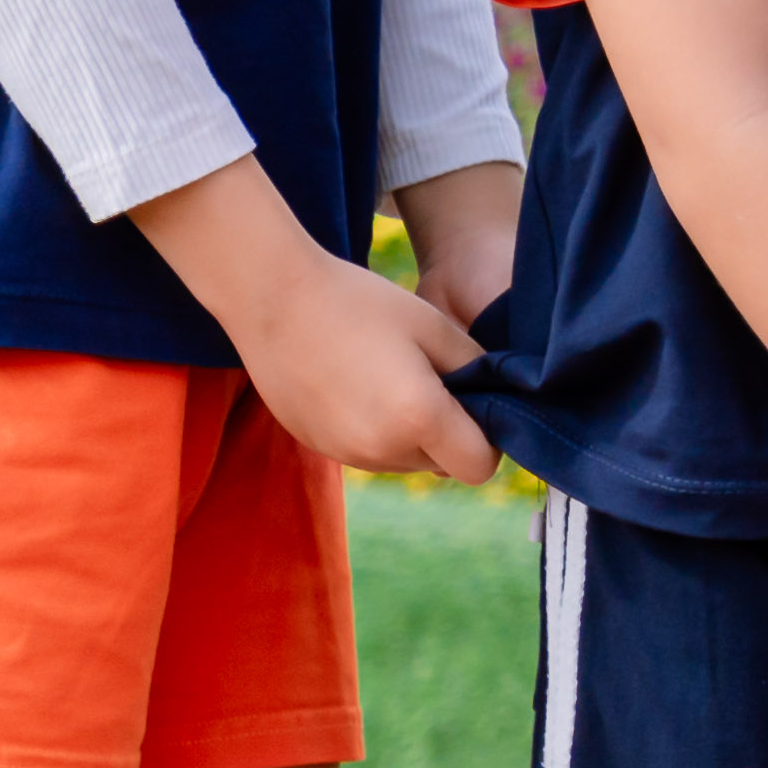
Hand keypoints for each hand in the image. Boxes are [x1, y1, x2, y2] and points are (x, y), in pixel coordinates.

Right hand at [132, 155, 498, 480]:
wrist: (273, 300)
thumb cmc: (360, 304)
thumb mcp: (434, 326)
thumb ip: (475, 369)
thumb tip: (494, 397)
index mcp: (418, 418)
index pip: (479, 467)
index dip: (489, 440)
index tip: (477, 403)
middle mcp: (381, 449)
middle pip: (441, 464)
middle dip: (450, 433)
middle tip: (433, 380)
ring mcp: (345, 453)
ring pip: (404, 460)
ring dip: (411, 433)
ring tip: (391, 376)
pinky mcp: (317, 447)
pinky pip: (366, 452)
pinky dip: (375, 430)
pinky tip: (358, 383)